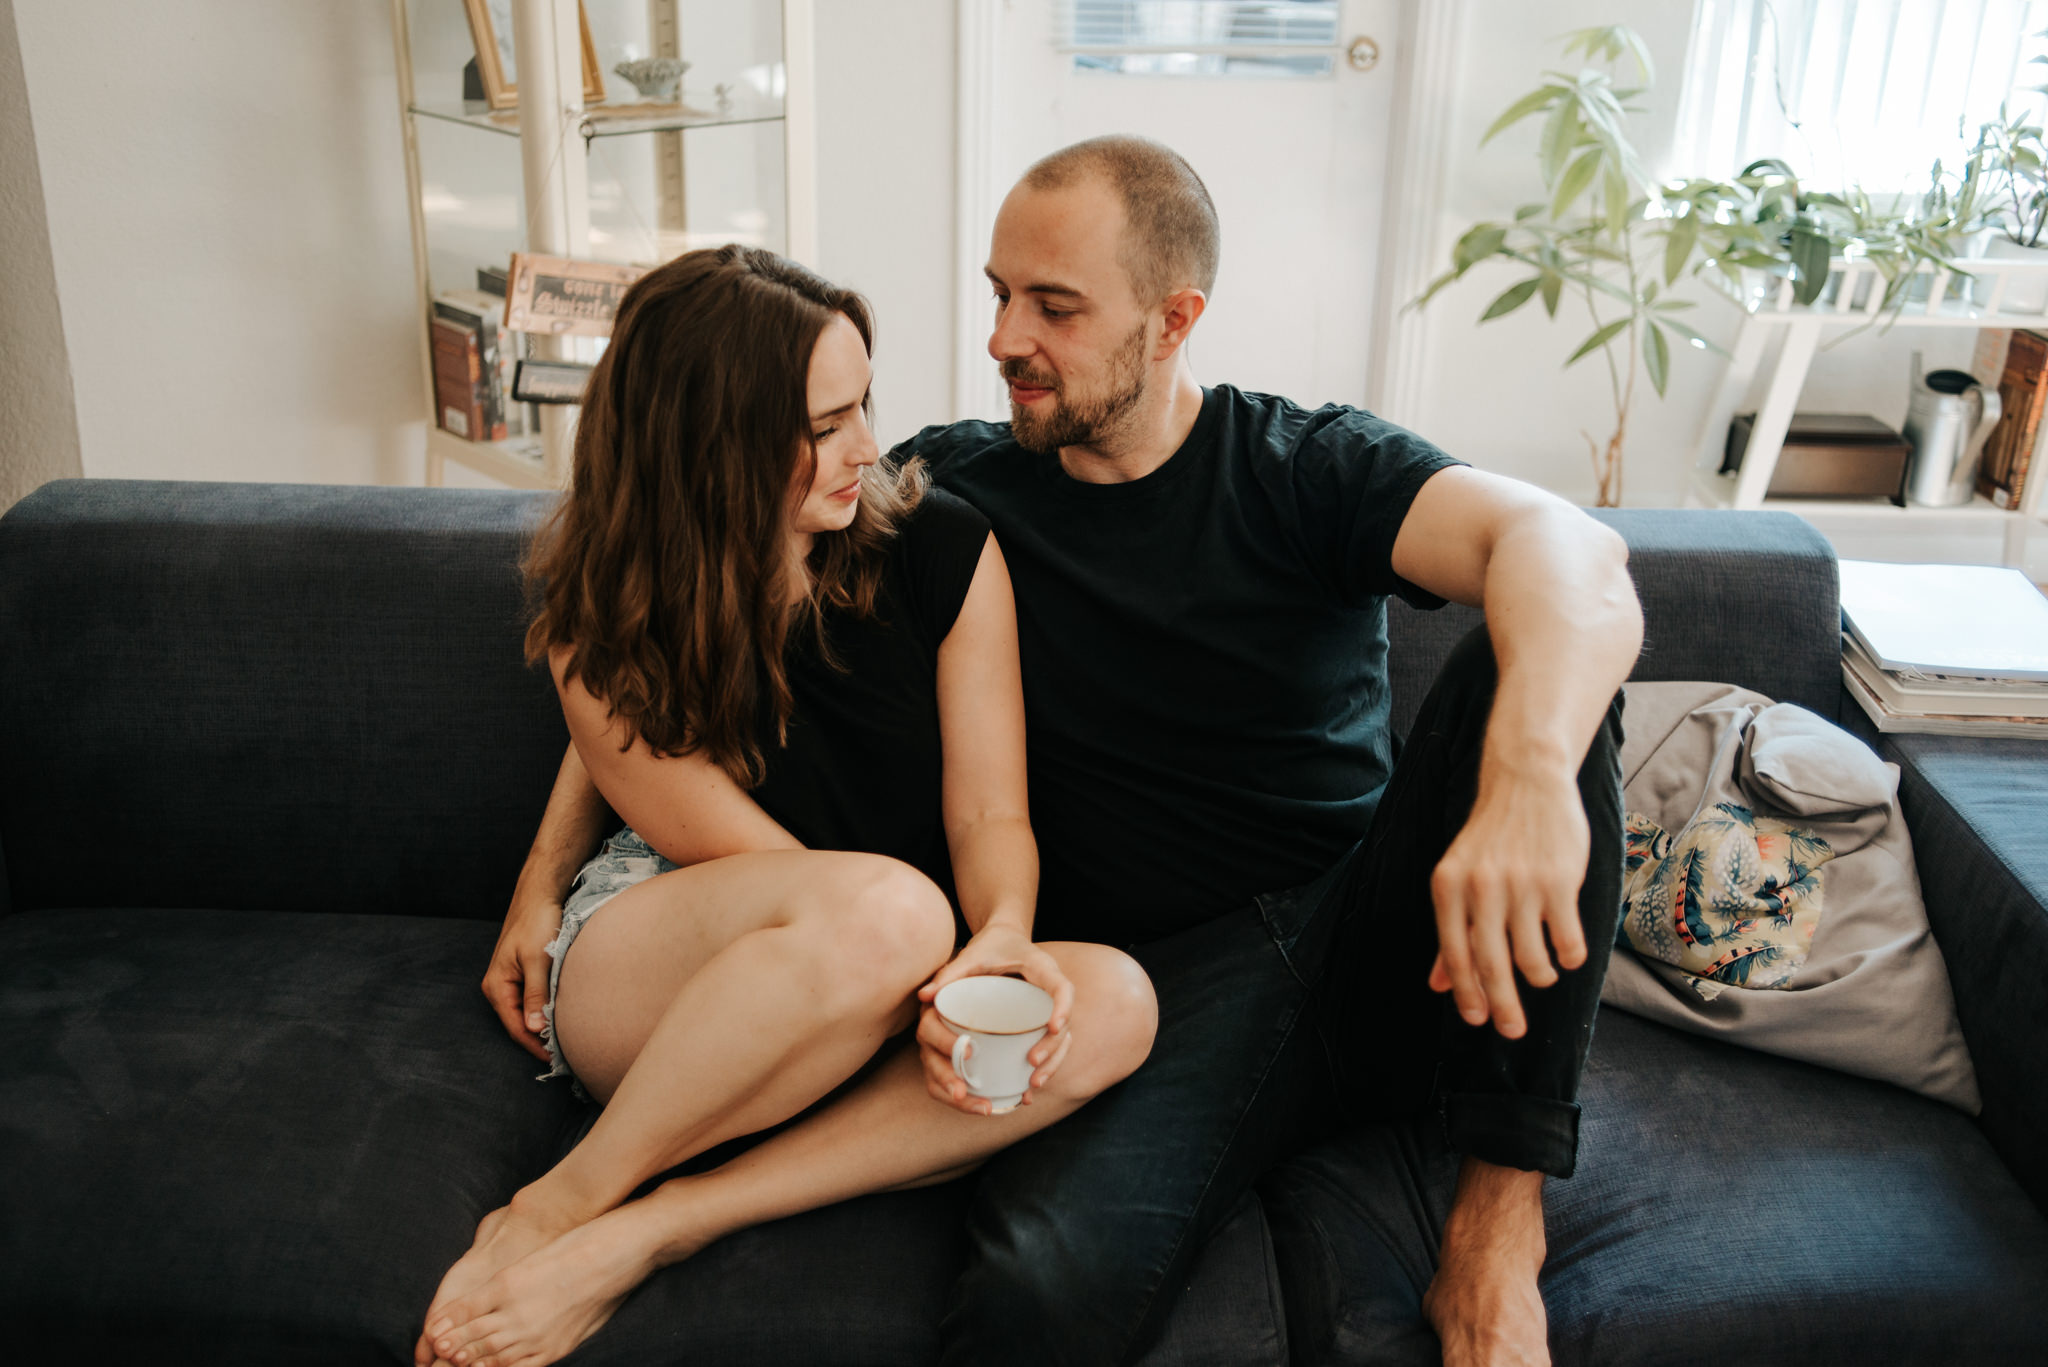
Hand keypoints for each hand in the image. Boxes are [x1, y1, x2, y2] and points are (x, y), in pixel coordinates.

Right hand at [481, 881, 563, 1062]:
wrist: (539, 894)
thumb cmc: (537, 922)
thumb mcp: (537, 960)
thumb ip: (535, 994)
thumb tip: (534, 1027)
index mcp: (496, 986)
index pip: (515, 1027)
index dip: (534, 1045)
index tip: (555, 1059)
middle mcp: (499, 987)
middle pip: (519, 1023)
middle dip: (538, 1039)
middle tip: (563, 1055)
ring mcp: (511, 980)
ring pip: (527, 1012)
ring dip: (543, 1025)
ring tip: (564, 1041)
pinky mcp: (524, 973)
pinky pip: (533, 1000)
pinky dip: (545, 1010)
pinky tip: (560, 1016)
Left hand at [914, 924, 1073, 1115]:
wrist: (1005, 938)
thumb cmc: (991, 945)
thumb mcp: (973, 954)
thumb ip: (951, 973)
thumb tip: (924, 997)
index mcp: (1042, 968)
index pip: (1062, 988)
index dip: (1062, 1007)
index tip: (1054, 1027)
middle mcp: (1052, 990)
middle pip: (1064, 1021)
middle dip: (1052, 1046)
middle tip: (1032, 1062)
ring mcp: (1050, 1007)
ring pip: (1061, 1039)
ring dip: (1051, 1063)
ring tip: (1032, 1084)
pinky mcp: (1043, 1020)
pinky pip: (1050, 1046)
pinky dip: (1043, 1067)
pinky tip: (1027, 1090)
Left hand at [1428, 765, 1589, 1038]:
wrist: (1526, 782)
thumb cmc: (1490, 838)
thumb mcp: (1458, 877)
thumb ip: (1451, 931)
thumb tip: (1438, 985)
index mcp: (1448, 887)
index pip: (1455, 954)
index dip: (1466, 993)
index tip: (1479, 1020)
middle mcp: (1481, 888)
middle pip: (1491, 965)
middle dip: (1503, 1006)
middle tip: (1512, 1032)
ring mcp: (1521, 885)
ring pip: (1532, 958)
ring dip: (1539, 977)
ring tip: (1542, 974)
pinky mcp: (1560, 881)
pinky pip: (1566, 940)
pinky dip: (1568, 957)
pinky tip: (1567, 955)